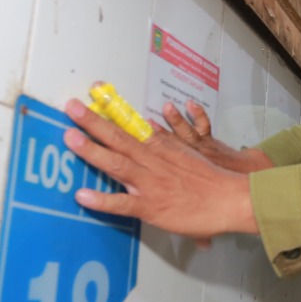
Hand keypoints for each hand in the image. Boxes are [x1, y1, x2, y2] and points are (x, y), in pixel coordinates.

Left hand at [61, 99, 257, 240]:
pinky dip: (102, 200)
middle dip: (92, 122)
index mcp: (160, 148)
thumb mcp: (187, 151)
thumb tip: (147, 125)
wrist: (231, 199)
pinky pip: (122, 203)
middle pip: (117, 137)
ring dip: (91, 150)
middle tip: (70, 107)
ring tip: (69, 137)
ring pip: (116, 163)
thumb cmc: (211, 179)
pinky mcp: (151, 206)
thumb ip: (166, 140)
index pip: (129, 127)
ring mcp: (150, 183)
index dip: (108, 112)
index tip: (92, 95)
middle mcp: (151, 161)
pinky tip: (82, 196)